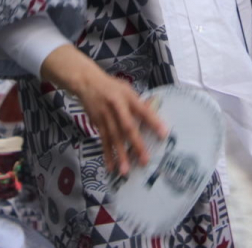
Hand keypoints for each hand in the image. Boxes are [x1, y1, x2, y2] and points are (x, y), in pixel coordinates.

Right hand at [41, 45, 165, 174]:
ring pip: (114, 138)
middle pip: (127, 127)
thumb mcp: (127, 89)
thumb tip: (154, 116)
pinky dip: (107, 154)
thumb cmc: (112, 86)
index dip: (153, 122)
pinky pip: (103, 141)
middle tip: (144, 160)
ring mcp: (105, 116)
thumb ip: (139, 103)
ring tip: (126, 170)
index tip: (164, 134)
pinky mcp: (97, 123)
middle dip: (136, 145)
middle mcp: (116, 107)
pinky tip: (111, 166)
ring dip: (119, 155)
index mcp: (128, 97)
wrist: (87, 82)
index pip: (143, 110)